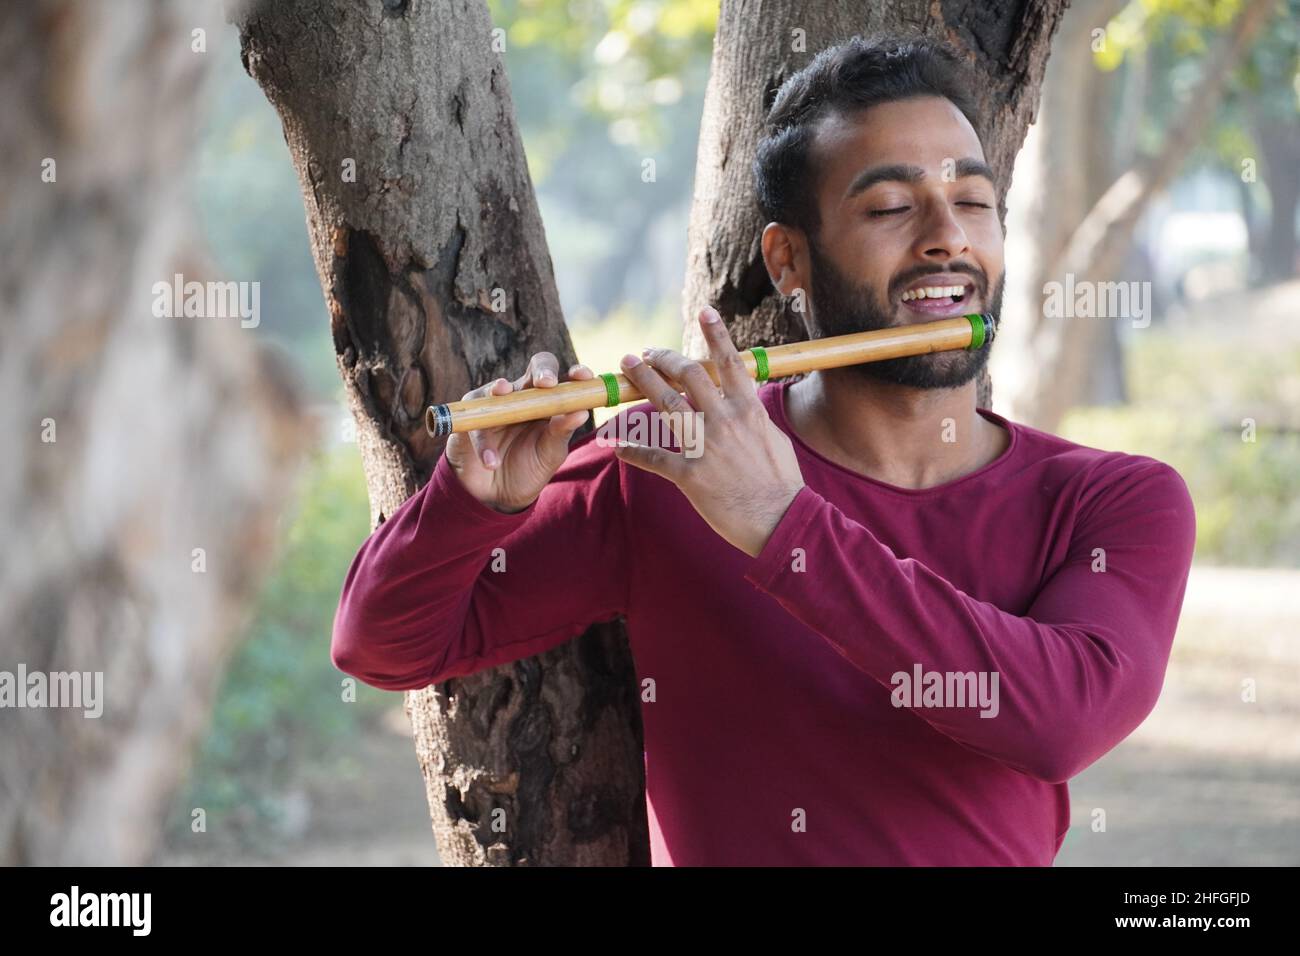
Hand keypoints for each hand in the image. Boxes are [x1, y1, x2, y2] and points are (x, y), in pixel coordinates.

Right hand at [444, 353, 593, 513]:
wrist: (499, 495)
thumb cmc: (529, 467)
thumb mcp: (550, 453)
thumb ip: (561, 432)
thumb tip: (582, 412)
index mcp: (548, 402)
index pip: (563, 379)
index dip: (573, 373)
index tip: (582, 376)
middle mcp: (523, 396)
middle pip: (535, 368)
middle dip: (542, 370)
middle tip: (546, 383)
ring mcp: (495, 404)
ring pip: (497, 387)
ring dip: (501, 392)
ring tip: (503, 395)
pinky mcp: (469, 419)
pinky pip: (476, 422)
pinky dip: (483, 442)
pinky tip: (491, 461)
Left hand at [613, 306, 805, 556]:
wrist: (781, 519)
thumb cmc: (781, 482)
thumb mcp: (772, 438)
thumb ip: (752, 416)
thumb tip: (745, 400)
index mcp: (748, 409)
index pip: (728, 362)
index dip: (715, 334)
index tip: (703, 311)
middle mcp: (725, 421)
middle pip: (688, 376)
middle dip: (663, 358)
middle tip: (646, 352)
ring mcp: (706, 447)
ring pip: (666, 405)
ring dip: (643, 382)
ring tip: (627, 367)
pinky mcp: (690, 475)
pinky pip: (654, 458)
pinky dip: (632, 451)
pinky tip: (616, 447)